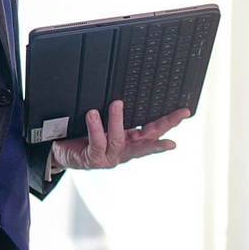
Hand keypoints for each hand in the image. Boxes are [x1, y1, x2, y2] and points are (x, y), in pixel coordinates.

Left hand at [49, 100, 189, 169]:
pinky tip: (93, 115)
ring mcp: (110, 157)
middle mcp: (124, 150)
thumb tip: (124, 90)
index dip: (170, 121)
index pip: (154, 129)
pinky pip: (96, 142)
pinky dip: (95, 128)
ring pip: (117, 138)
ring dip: (117, 120)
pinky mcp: (94, 159)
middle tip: (177, 116)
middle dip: (164, 127)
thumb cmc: (84, 136)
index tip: (185, 112)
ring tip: (117, 103)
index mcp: (130, 141)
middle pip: (147, 140)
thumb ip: (116, 113)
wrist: (63, 153)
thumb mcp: (104, 123)